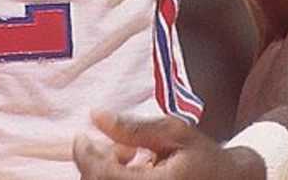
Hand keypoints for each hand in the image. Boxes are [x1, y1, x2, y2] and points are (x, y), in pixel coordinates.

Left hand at [73, 111, 265, 178]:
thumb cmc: (205, 157)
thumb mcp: (175, 132)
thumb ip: (134, 127)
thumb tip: (96, 115)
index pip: (103, 176)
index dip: (85, 156)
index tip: (82, 137)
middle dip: (99, 162)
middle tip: (121, 145)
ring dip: (109, 172)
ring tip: (133, 156)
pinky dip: (119, 179)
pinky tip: (136, 169)